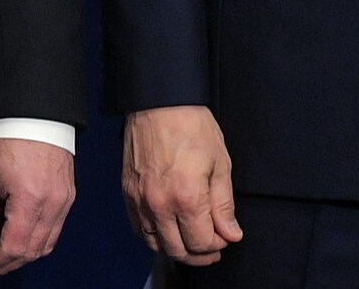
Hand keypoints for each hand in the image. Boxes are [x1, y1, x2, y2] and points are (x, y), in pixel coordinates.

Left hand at [0, 136, 74, 273]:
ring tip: (1, 254)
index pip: (14, 248)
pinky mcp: (69, 198)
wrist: (35, 115)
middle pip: (31, 252)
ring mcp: (64, 202)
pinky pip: (55, 232)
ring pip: (46, 246)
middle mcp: (52, 204)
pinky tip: (21, 239)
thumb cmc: (7, 138)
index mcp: (29, 198)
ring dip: (23, 256)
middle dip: (6, 263)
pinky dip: (37, 242)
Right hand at [122, 105, 241, 265]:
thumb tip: (230, 233)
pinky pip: (138, 228)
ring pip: (156, 244)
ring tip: (190, 239)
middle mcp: (160, 204)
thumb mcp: (220, 164)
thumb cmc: (191, 126)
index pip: (202, 242)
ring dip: (176, 248)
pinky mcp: (128, 193)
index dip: (218, 245)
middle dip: (199, 254)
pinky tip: (168, 228)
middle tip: (212, 246)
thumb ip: (224, 205)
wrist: (159, 103)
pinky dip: (154, 236)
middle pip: (178, 250)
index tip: (225, 236)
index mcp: (187, 197)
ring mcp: (140, 200)